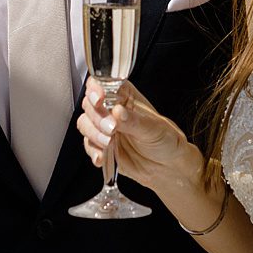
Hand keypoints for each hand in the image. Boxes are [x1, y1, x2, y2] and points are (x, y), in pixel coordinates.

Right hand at [76, 79, 201, 190]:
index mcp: (126, 96)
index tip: (98, 99)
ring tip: (109, 143)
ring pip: (85, 124)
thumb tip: (117, 112)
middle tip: (111, 129)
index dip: (96, 88)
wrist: (167, 167)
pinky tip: (102, 157)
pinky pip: (88, 145)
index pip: (103, 84)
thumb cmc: (167, 141)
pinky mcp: (102, 146)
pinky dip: (93, 152)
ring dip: (94, 134)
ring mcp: (106, 128)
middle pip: (89, 104)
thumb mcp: (154, 129)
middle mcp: (112, 110)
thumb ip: (133, 121)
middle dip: (97, 117)